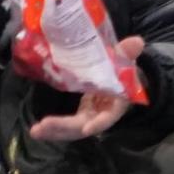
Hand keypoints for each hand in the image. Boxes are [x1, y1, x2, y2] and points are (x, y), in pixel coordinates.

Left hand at [29, 37, 143, 140]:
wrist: (122, 78)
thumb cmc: (124, 70)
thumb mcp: (125, 61)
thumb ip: (127, 53)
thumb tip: (137, 42)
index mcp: (116, 103)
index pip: (109, 116)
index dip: (100, 123)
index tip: (86, 129)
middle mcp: (103, 114)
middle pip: (85, 126)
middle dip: (65, 128)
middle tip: (44, 126)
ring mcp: (91, 116)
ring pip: (73, 129)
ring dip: (55, 131)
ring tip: (35, 131)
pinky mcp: (82, 115)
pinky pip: (67, 125)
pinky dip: (53, 128)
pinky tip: (37, 130)